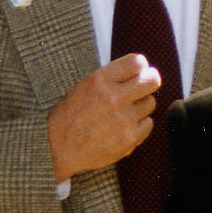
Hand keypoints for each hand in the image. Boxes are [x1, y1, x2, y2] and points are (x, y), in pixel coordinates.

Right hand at [46, 55, 161, 182]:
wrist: (59, 150)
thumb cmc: (70, 117)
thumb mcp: (82, 88)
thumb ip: (108, 79)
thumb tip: (139, 70)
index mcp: (99, 81)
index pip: (136, 62)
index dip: (140, 66)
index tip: (139, 71)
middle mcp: (113, 97)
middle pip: (152, 80)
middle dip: (150, 81)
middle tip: (146, 85)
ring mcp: (124, 118)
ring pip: (150, 102)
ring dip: (141, 105)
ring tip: (124, 111)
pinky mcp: (131, 137)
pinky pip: (148, 123)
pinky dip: (140, 125)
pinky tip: (124, 127)